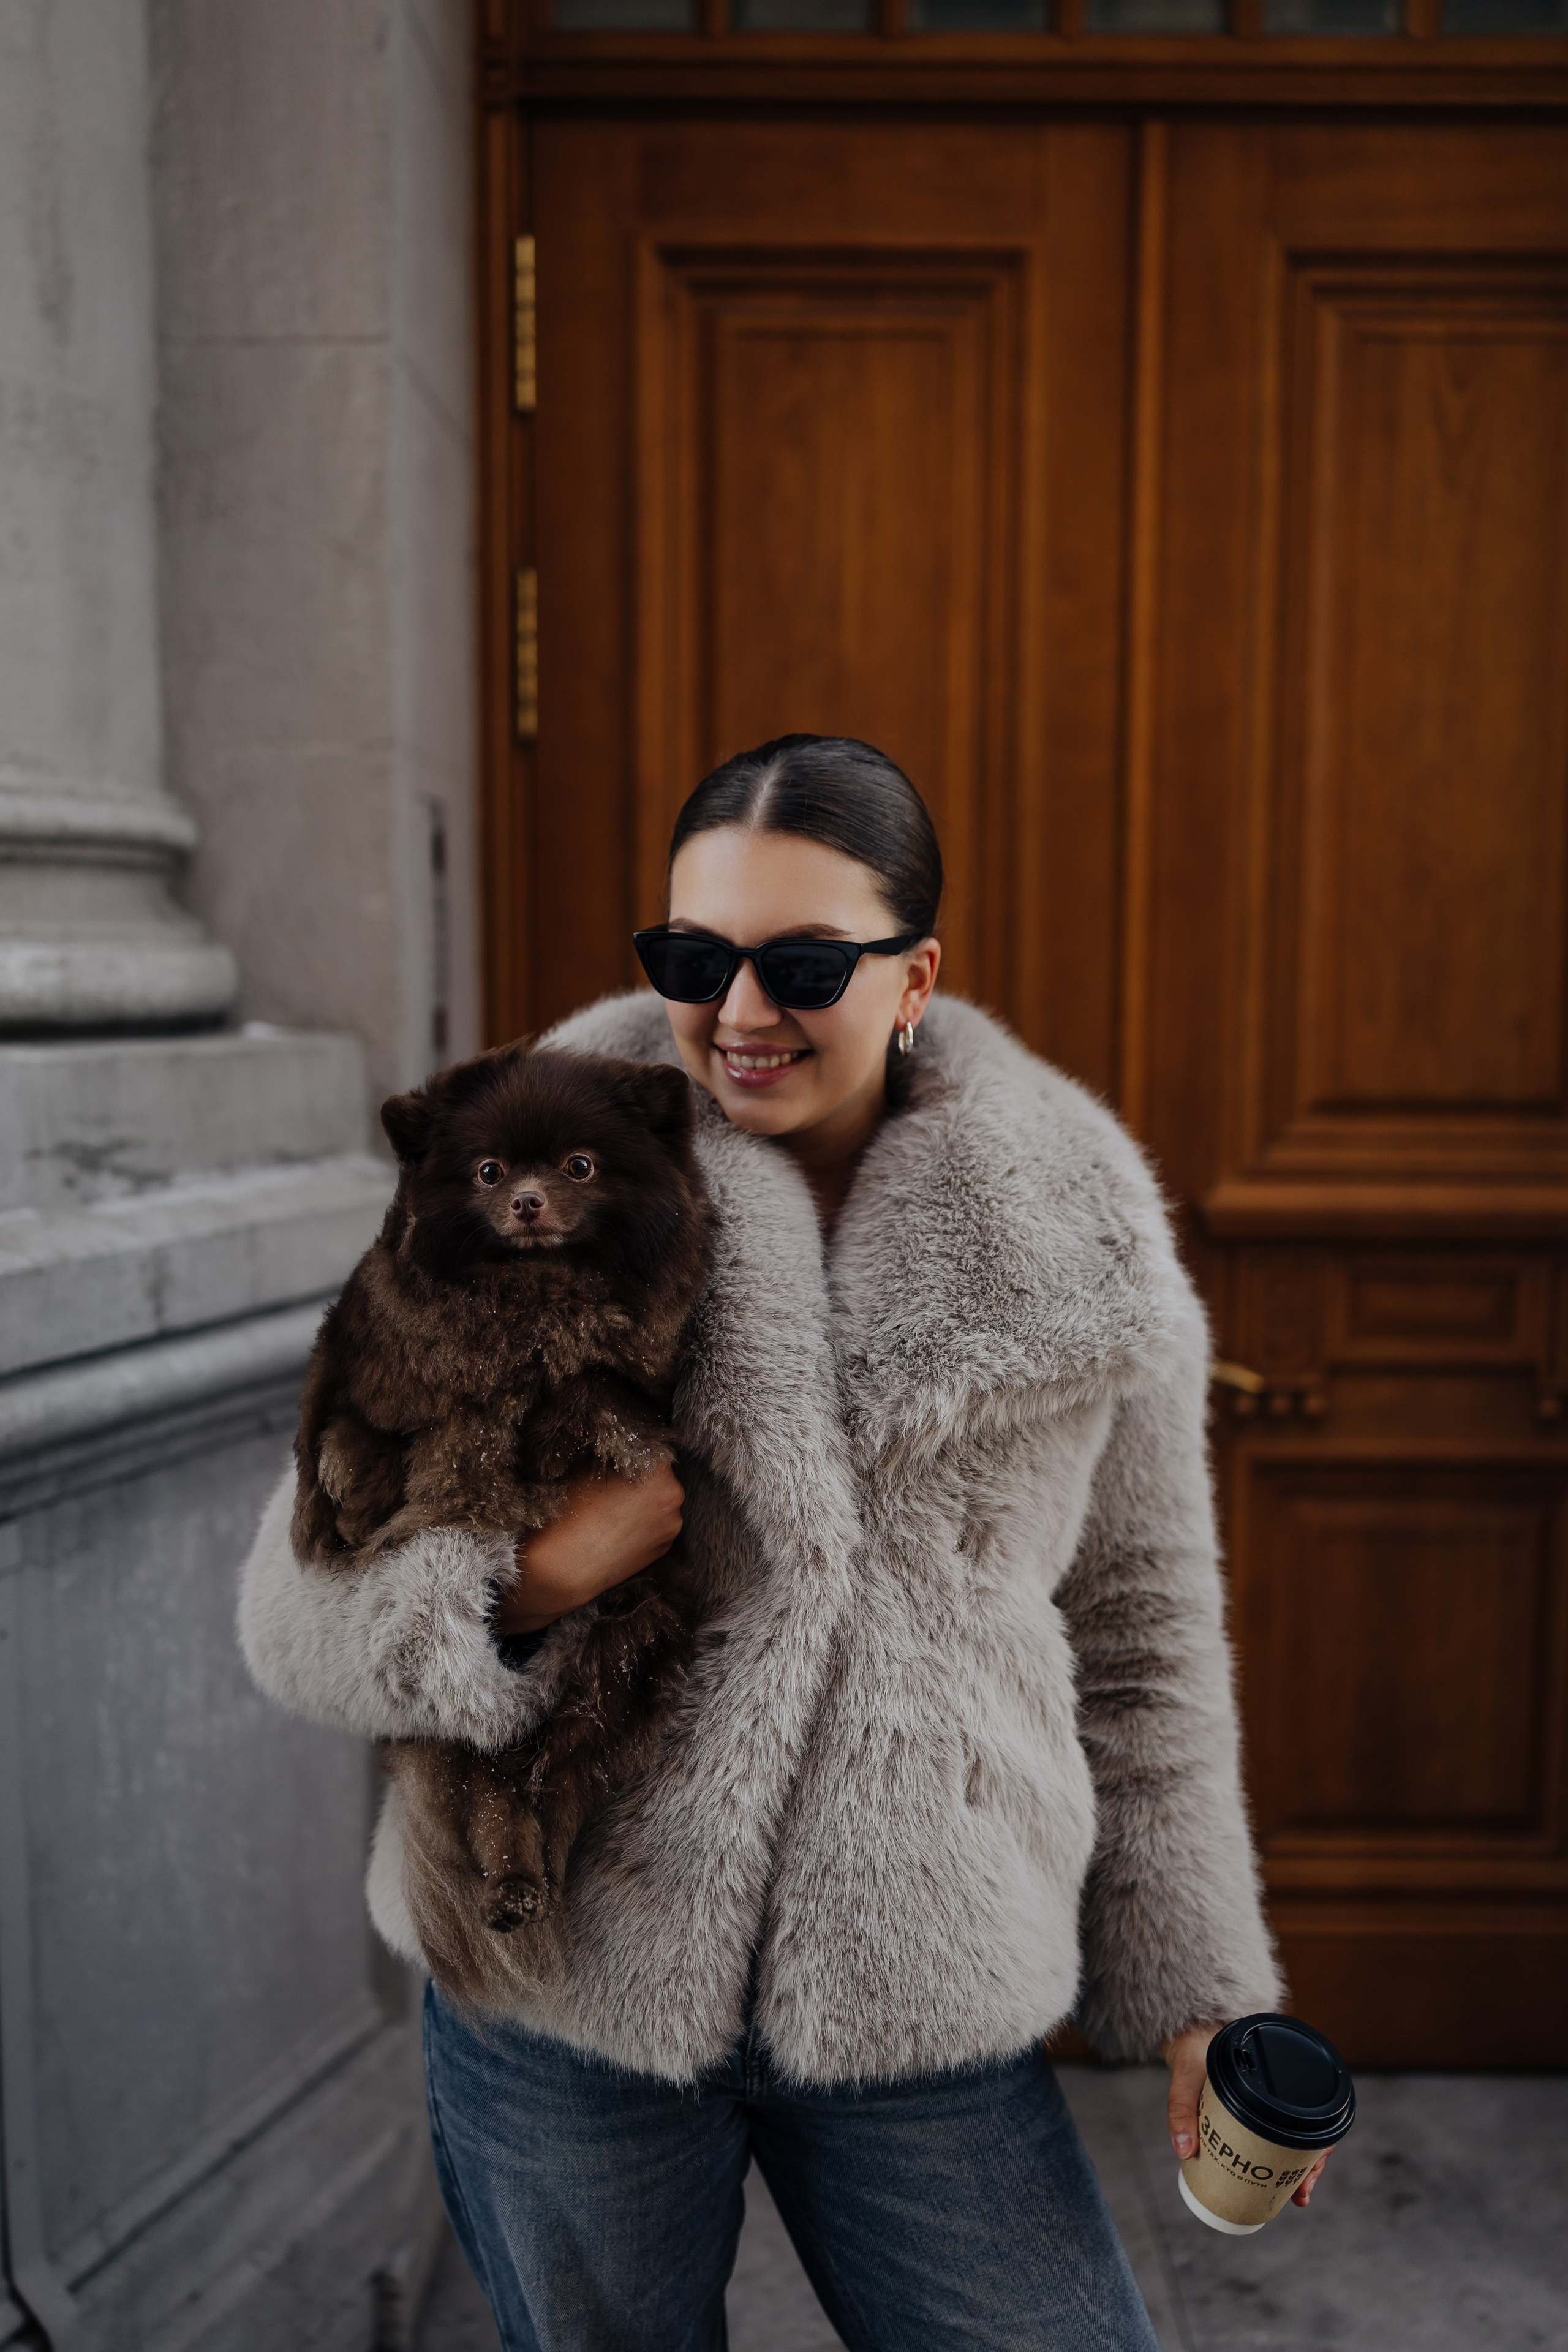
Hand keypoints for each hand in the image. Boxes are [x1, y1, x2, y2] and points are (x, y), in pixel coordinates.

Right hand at [490, 1462, 684, 1635]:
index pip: (651, 1447)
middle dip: (641, 1477)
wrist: (564, 1566)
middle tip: (614, 1484)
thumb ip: (611, 1453)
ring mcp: (673, 1525)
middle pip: (660, 1475)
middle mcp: (674, 1495)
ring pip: (659, 1502)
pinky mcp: (665, 1548)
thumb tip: (616, 1446)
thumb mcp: (587, 1466)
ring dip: (643, 1501)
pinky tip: (619, 1528)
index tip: (618, 1458)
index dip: (632, 1451)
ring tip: (614, 1510)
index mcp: (658, 1468)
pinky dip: (643, 1524)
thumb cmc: (572, 1510)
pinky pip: (657, 1526)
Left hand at [1162, 2021, 1329, 2207]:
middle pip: (1306, 2131)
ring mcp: (1264, 2099)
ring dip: (1297, 2165)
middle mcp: (1274, 2089)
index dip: (1316, 2148)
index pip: (1308, 2115)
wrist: (1186, 2026)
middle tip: (1301, 2194)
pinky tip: (1274, 2178)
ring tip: (1295, 2195)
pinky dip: (1278, 2156)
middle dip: (1308, 2165)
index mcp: (1270, 2077)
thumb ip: (1181, 2108)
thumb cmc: (1192, 2044)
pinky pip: (1273, 2134)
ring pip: (1293, 2136)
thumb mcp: (1186, 2074)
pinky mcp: (1250, 2108)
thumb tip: (1184, 2151)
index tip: (1308, 2176)